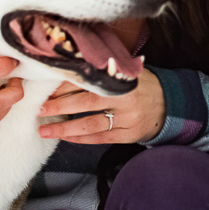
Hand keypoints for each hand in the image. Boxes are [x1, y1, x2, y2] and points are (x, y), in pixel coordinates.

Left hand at [37, 68, 165, 143]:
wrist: (169, 104)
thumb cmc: (141, 85)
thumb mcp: (126, 72)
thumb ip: (102, 72)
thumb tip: (67, 70)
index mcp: (122, 79)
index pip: (88, 82)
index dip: (65, 86)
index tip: (46, 90)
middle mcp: (125, 99)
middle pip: (86, 103)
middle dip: (59, 106)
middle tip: (39, 110)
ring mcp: (127, 119)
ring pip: (90, 125)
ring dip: (65, 128)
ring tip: (45, 130)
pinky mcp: (128, 135)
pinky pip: (100, 138)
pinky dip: (81, 139)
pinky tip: (66, 137)